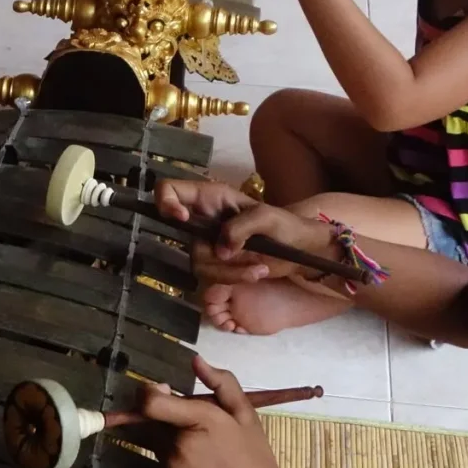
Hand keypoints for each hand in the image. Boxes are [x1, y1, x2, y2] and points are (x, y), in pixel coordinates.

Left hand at [143, 356, 302, 467]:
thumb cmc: (256, 463)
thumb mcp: (247, 418)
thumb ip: (223, 384)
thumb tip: (195, 361)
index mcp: (202, 420)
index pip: (150, 401)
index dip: (148, 394)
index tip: (159, 394)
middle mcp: (179, 445)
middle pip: (152, 422)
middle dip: (164, 422)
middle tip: (195, 435)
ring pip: (155, 446)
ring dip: (168, 446)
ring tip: (201, 460)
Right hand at [156, 178, 354, 289]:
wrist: (301, 252)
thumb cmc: (286, 225)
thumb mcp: (266, 218)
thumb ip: (240, 227)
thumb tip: (220, 249)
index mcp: (211, 197)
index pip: (169, 190)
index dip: (166, 201)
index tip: (181, 218)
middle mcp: (204, 218)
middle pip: (181, 236)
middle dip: (210, 252)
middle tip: (233, 256)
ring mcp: (208, 242)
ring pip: (198, 261)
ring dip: (229, 270)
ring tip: (257, 268)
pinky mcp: (217, 264)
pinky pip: (212, 276)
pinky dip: (235, 277)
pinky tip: (256, 272)